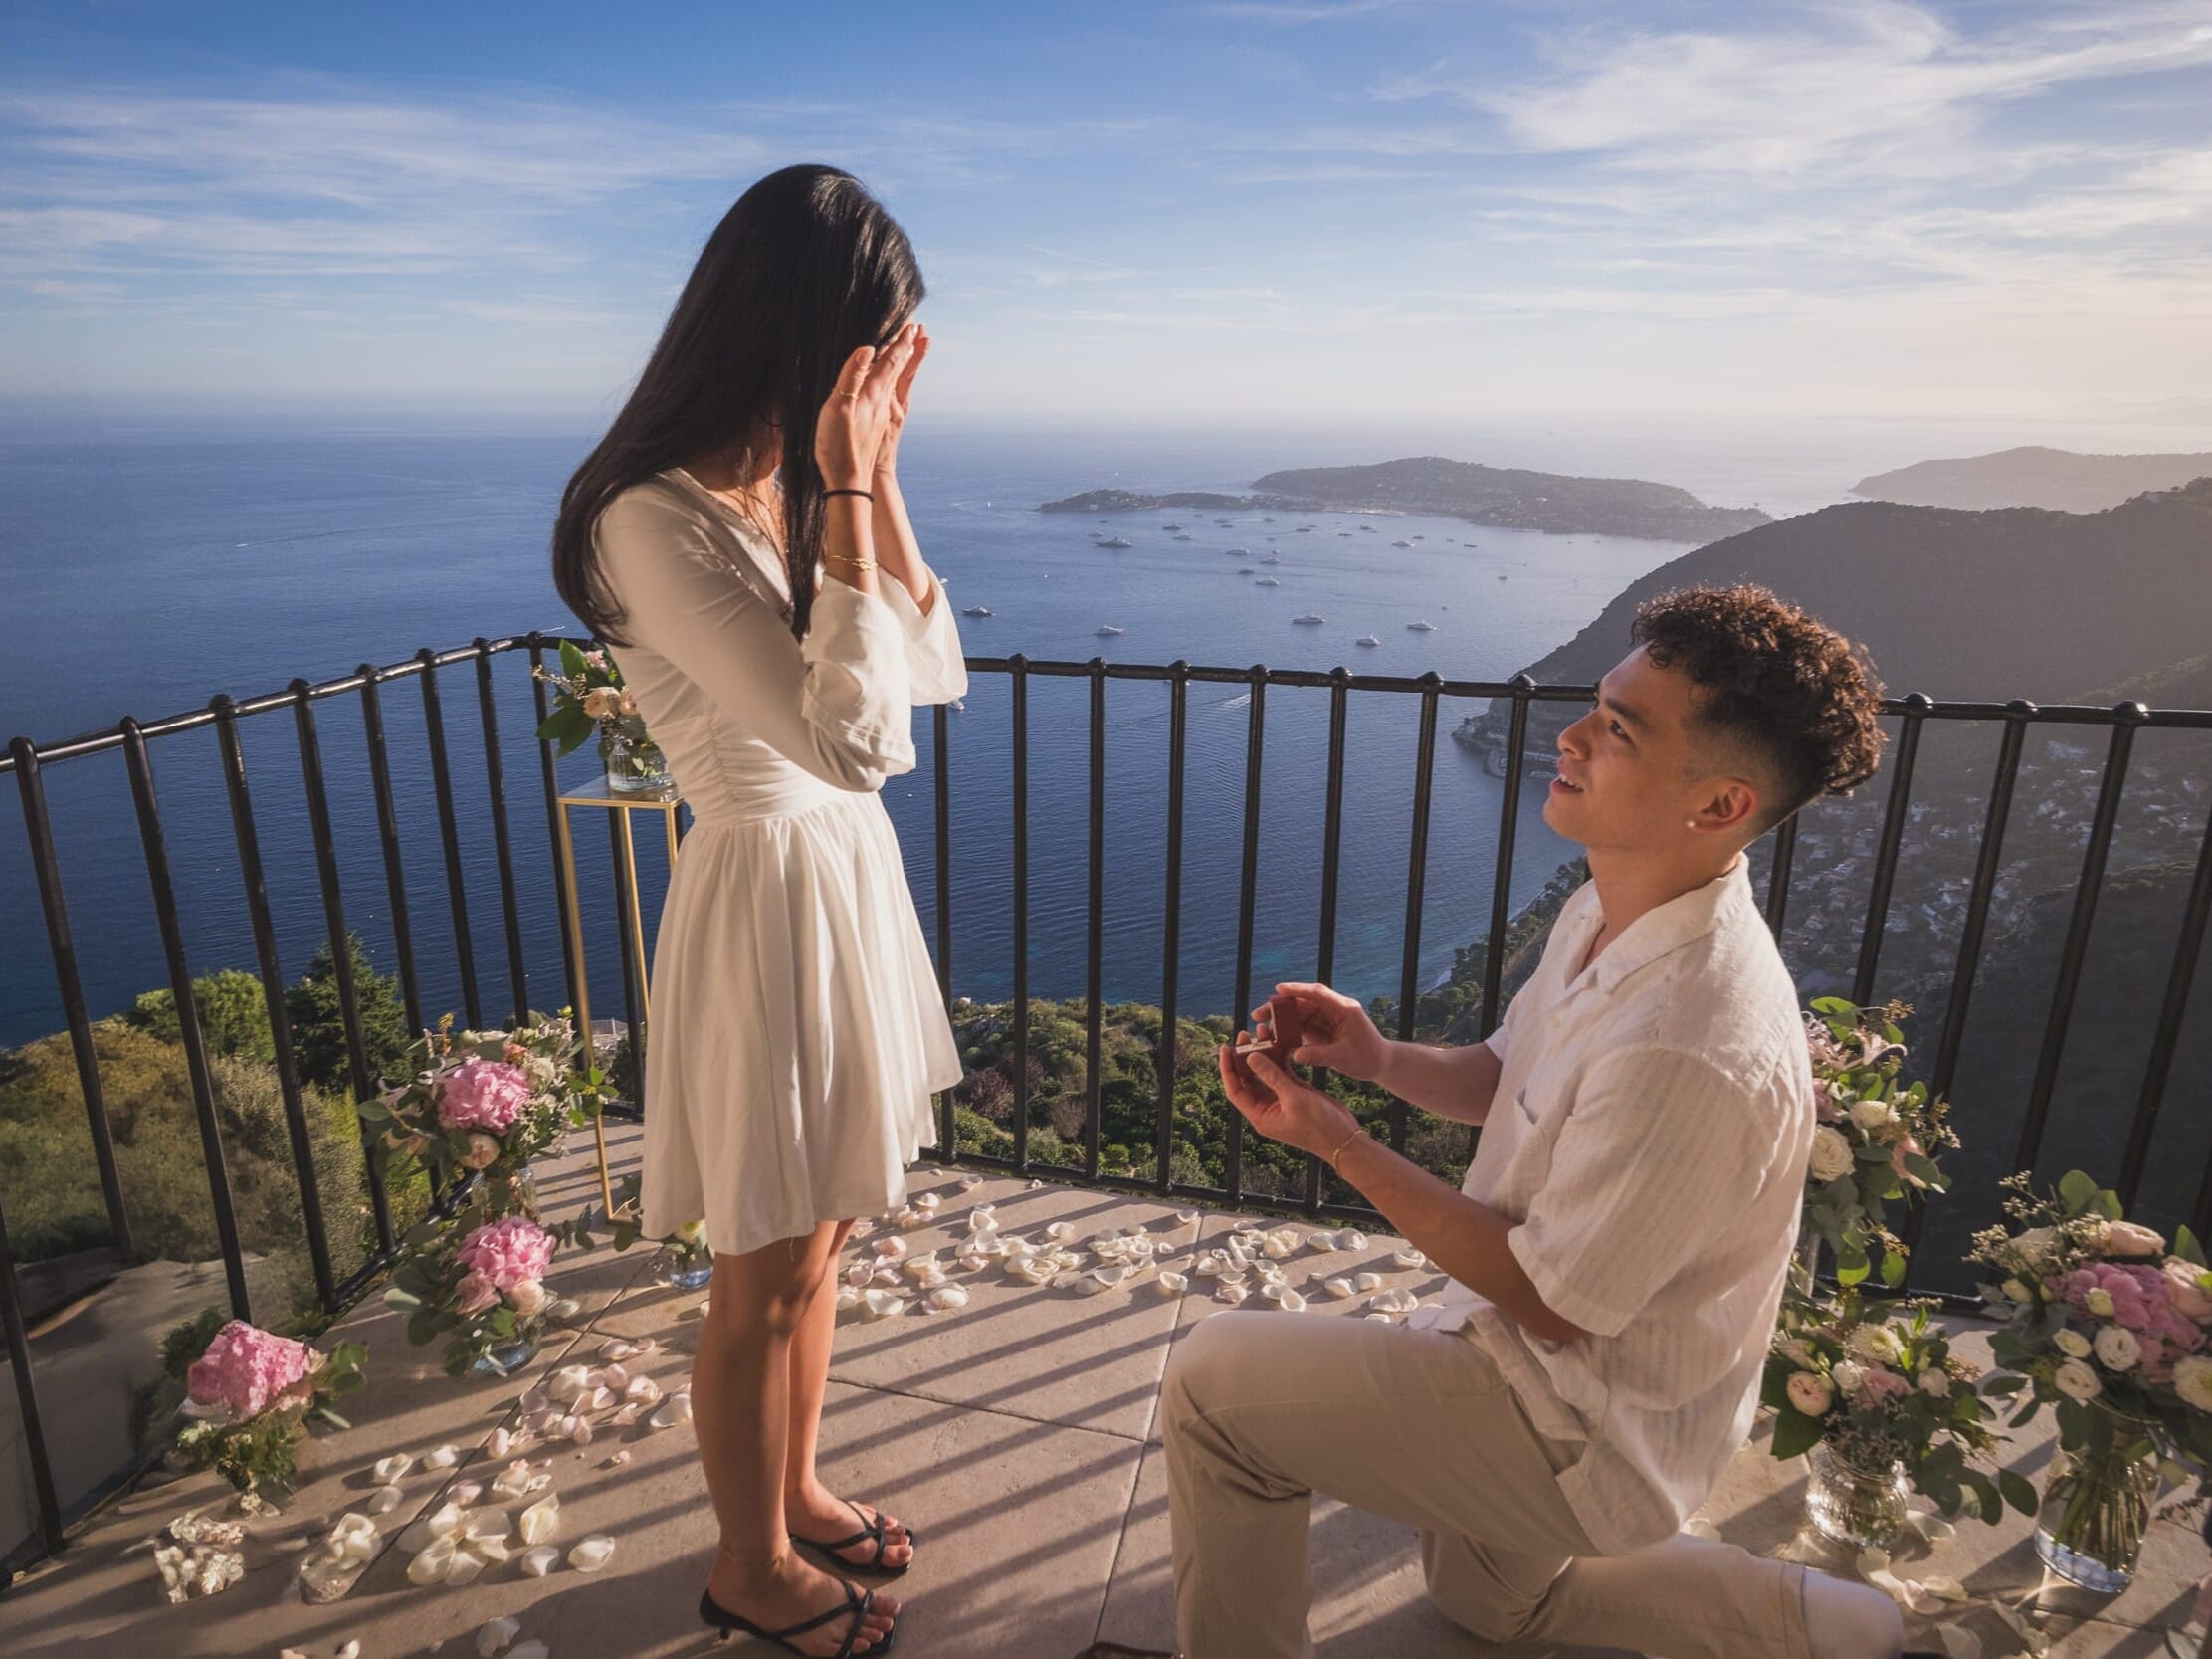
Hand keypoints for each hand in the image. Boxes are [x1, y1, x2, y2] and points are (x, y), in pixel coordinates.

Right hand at [814, 323, 920, 490]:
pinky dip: (893, 380)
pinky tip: (888, 383)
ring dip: (903, 362)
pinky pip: (888, 393)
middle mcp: (882, 402)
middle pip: (898, 368)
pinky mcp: (875, 424)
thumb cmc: (838, 446)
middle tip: (919, 330)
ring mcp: (880, 414)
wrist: (849, 481)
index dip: (900, 342)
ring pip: (895, 380)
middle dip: (907, 348)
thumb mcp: (838, 408)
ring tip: (911, 348)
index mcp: (873, 394)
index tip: (911, 324)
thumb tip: (868, 349)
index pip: (891, 361)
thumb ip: (851, 378)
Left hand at [1217, 1044, 1359, 1162]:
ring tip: (1262, 1032)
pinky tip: (1278, 1041)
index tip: (1226, 1047)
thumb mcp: (1294, 1099)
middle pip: (1247, 1078)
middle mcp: (1266, 1108)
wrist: (1344, 1138)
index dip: (1228, 1069)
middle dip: (1244, 1056)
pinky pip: (1281, 1072)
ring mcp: (1280, 1099)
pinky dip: (1279, 1057)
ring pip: (1264, 1073)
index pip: (1235, 1090)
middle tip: (1245, 1034)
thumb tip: (1251, 1056)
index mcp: (1260, 1115)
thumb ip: (1272, 1076)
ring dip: (1262, 1054)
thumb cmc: (1320, 1126)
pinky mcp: (1294, 1092)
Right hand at [1268, 981, 1388, 1082]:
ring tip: (1261, 1027)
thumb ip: (1320, 1055)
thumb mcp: (1344, 1058)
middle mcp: (1334, 1009)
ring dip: (1281, 1019)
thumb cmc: (1369, 1058)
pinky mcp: (1322, 1028)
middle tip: (1258, 1014)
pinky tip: (1273, 1038)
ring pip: (1299, 1014)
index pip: (1318, 993)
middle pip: (1303, 1002)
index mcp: (1344, 1009)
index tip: (1278, 989)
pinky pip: (1301, 1026)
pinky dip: (1287, 1031)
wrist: (1381, 1063)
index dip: (1297, 990)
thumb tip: (1296, 1055)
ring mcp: (1327, 1018)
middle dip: (1280, 1007)